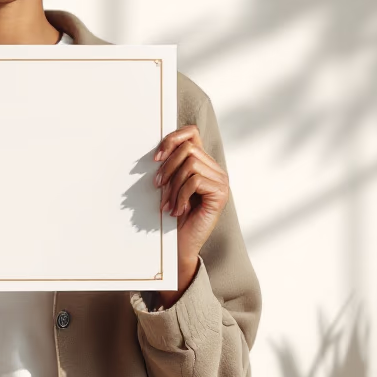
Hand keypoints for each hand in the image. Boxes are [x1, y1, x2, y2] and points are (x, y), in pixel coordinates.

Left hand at [152, 123, 228, 285]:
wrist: (181, 243)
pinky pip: (195, 181)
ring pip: (190, 165)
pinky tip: (178, 210)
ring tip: (168, 203)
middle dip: (168, 167)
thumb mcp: (170, 184)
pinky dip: (181, 195)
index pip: (191, 133)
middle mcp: (215, 169)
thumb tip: (159, 150)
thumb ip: (171, 165)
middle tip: (157, 186)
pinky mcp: (220, 193)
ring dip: (173, 186)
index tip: (155, 157)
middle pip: (188, 149)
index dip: (172, 139)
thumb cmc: (174, 214)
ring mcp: (220, 181)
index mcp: (203, 163)